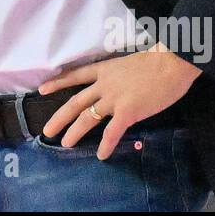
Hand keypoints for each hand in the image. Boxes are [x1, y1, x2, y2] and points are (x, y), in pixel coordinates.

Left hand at [38, 43, 201, 158]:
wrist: (172, 63)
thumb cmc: (158, 60)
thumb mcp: (130, 64)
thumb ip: (121, 78)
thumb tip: (121, 90)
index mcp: (105, 69)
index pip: (76, 75)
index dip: (58, 83)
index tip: (42, 90)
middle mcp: (105, 85)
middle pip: (76, 102)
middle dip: (60, 117)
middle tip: (47, 130)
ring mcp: (114, 99)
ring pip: (88, 117)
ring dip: (75, 132)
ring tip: (65, 144)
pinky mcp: (127, 112)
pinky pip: (112, 132)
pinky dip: (106, 145)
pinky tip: (101, 155)